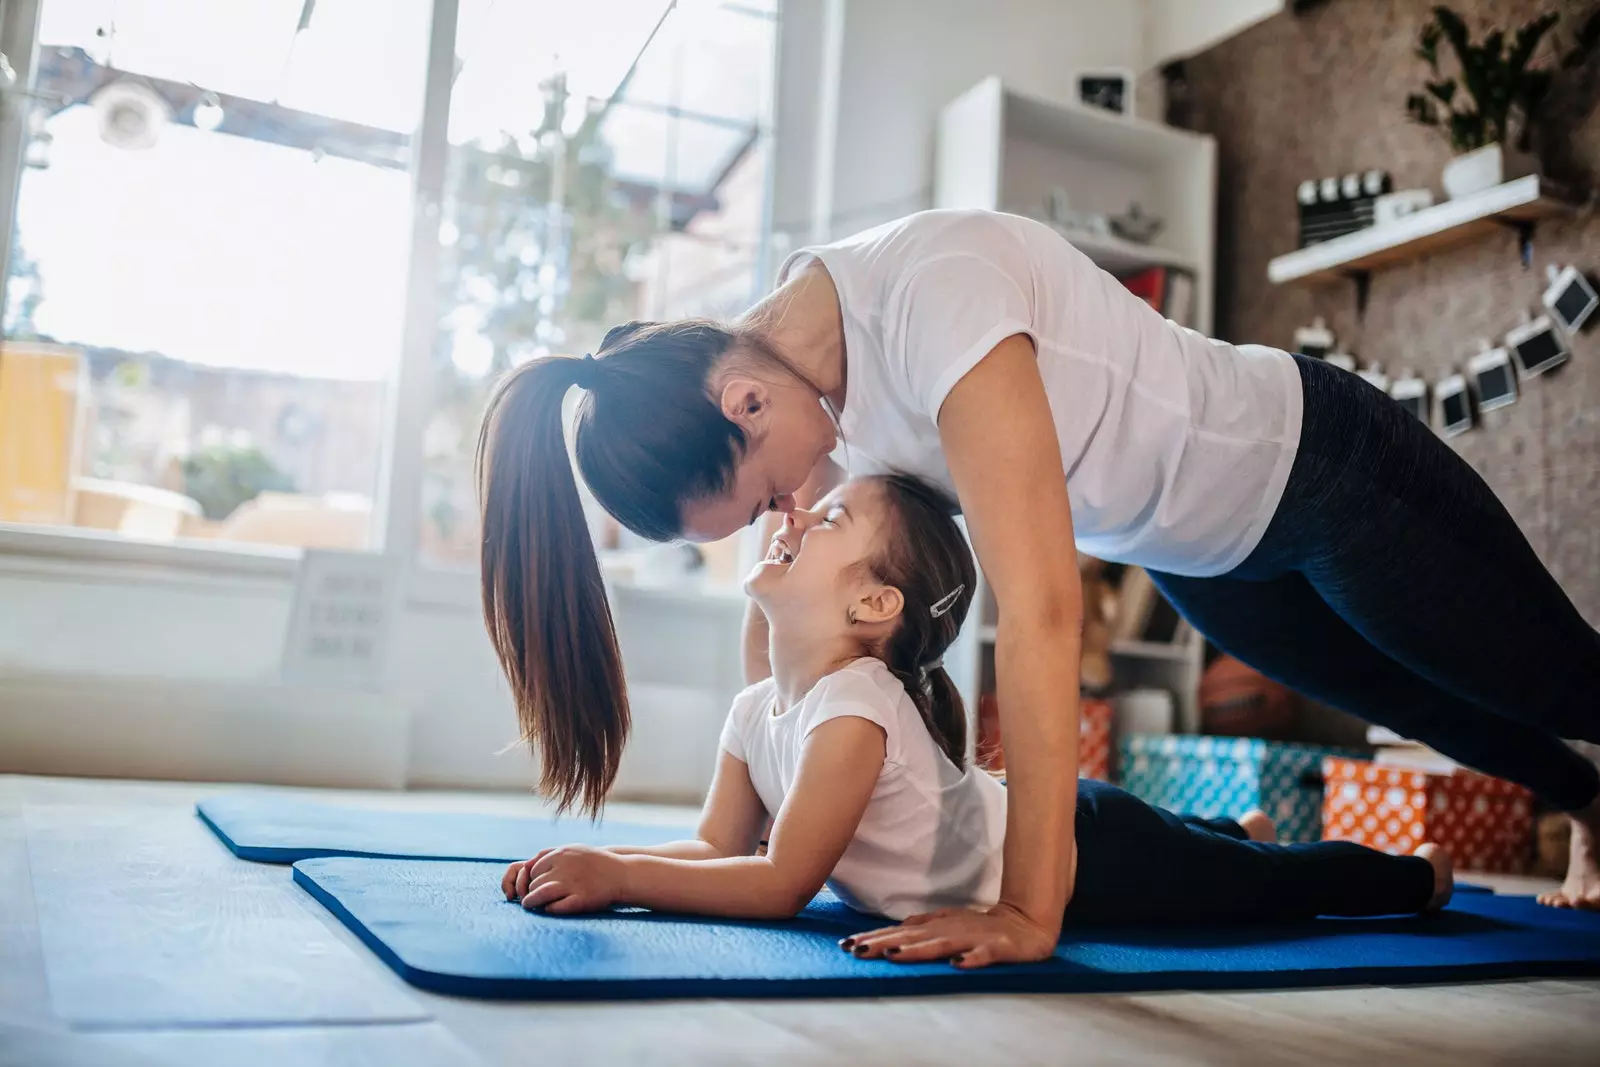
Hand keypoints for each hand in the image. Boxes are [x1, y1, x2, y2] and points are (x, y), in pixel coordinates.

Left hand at [501, 844, 627, 914]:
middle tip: (531, 899)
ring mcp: (571, 884)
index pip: (533, 869)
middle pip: (534, 883)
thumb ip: (551, 854)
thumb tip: (527, 864)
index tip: (534, 886)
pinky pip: (554, 907)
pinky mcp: (579, 900)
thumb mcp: (574, 850)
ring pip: (539, 895)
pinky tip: (549, 909)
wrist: (622, 874)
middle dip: (530, 892)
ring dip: (531, 902)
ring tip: (530, 906)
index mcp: (561, 854)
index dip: (531, 879)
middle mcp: (564, 867)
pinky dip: (548, 909)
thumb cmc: (596, 863)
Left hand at [840, 901, 1058, 968]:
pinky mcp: (998, 948)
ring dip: (918, 951)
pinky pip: (984, 955)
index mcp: (937, 925)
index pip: (900, 932)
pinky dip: (972, 960)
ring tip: (894, 956)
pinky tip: (959, 965)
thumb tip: (898, 927)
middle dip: (884, 944)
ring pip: (941, 945)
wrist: (1026, 924)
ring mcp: (973, 939)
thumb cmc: (981, 926)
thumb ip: (924, 924)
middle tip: (857, 950)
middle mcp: (950, 929)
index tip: (847, 944)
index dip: (874, 937)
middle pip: (912, 938)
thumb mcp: (949, 921)